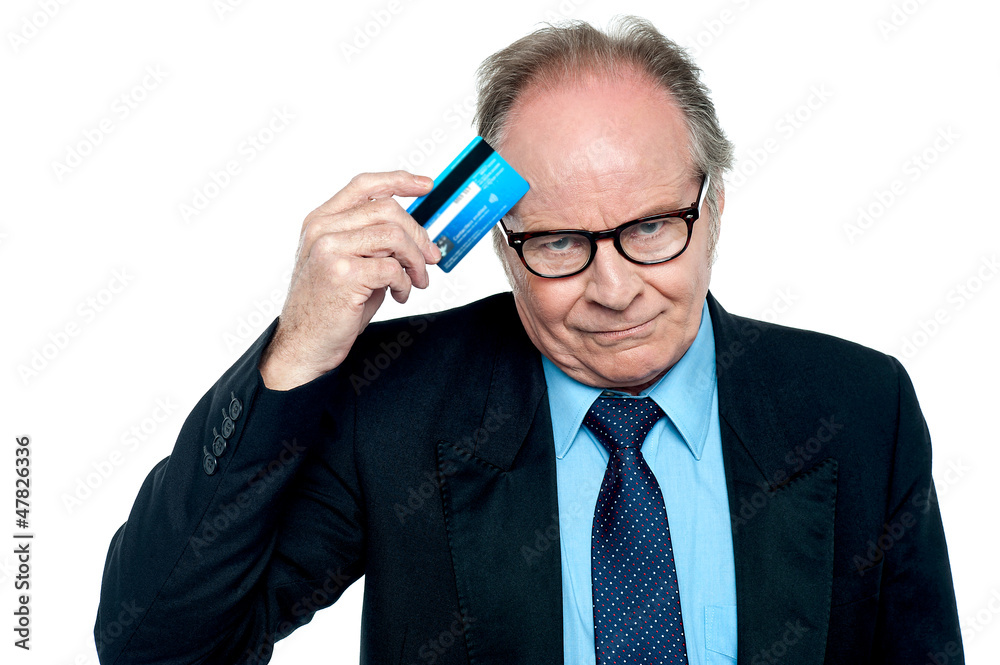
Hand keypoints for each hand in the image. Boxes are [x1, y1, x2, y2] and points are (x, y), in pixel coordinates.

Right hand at [259, 170, 439, 389]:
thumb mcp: (350, 263)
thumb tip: (419, 235)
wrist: (304, 344)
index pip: (365, 185)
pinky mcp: (342, 273)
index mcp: (321, 220)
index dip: (399, 180)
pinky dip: (405, 283)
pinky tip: (399, 295)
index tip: (427, 185)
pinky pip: (392, 268)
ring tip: (416, 280)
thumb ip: (374, 242)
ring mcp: (329, 249)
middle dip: (418, 234)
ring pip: (394, 236)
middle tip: (431, 258)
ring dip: (415, 260)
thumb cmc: (329, 307)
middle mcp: (322, 229)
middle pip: (387, 209)